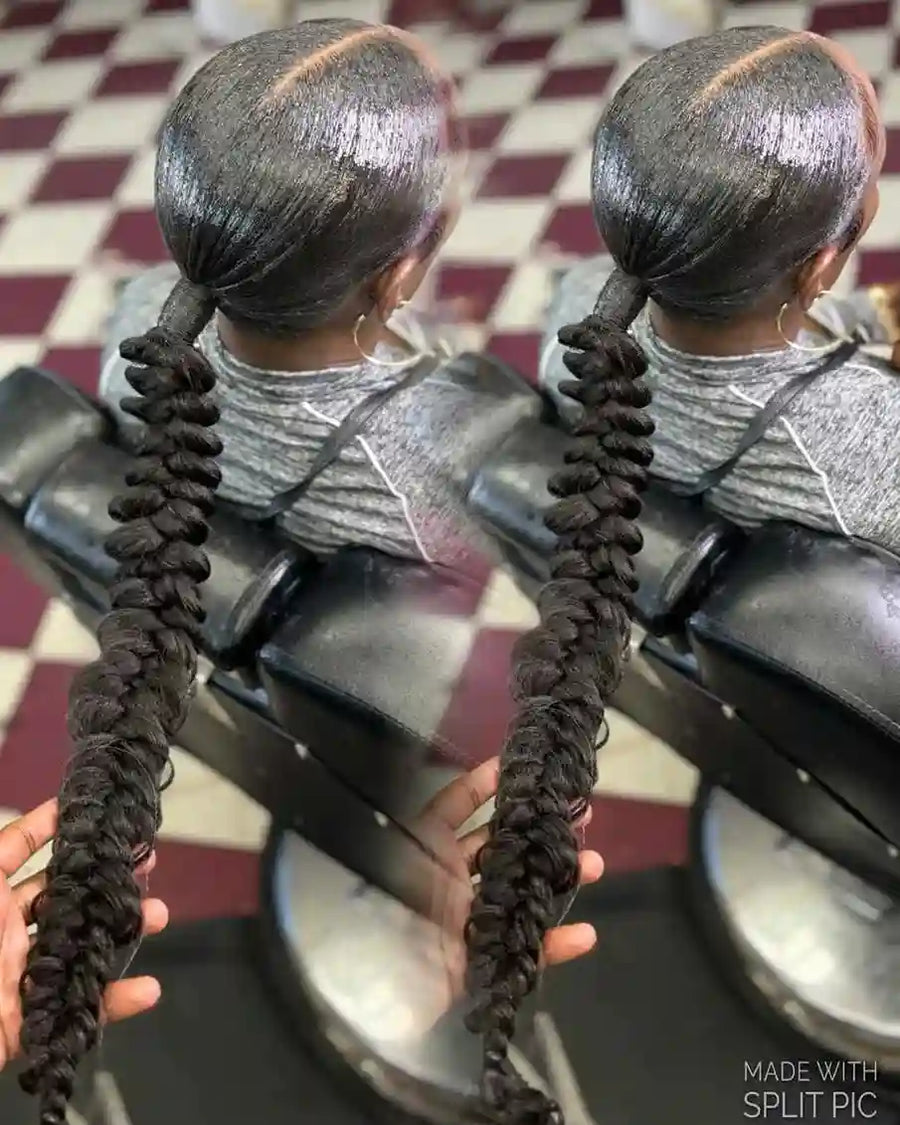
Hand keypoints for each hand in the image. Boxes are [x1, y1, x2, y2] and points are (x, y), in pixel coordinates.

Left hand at [0, 800, 168, 1070]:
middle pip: (79, 904)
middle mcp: (19, 936)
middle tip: (149, 865)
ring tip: (159, 916)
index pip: (44, 868)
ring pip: (91, 950)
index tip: (115, 825)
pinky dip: (119, 1001)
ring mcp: (33, 976)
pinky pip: (85, 1008)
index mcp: (0, 903)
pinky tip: (148, 988)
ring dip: (129, 932)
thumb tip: (50, 808)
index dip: (76, 844)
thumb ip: (9, 847)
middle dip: (116, 884)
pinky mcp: (41, 1017)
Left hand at [409, 758, 602, 1015]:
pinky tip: (585, 934)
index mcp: (428, 848)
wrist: (374, 982)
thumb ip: (443, 813)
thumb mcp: (413, 846)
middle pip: (505, 847)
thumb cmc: (391, 900)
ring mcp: (471, 919)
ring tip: (594, 864)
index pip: (456, 806)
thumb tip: (475, 775)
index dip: (483, 784)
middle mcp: (451, 879)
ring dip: (561, 878)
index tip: (519, 766)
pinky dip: (556, 945)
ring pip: (524, 892)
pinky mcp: (484, 961)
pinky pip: (525, 950)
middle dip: (543, 830)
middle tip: (583, 815)